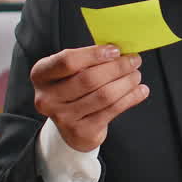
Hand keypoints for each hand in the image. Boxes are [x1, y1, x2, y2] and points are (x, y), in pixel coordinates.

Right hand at [30, 45, 149, 151]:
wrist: (70, 126)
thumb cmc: (73, 89)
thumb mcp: (71, 72)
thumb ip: (88, 60)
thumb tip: (121, 51)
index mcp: (41, 75)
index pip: (67, 61)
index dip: (94, 54)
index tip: (115, 50)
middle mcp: (47, 98)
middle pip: (88, 79)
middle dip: (116, 68)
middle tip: (134, 61)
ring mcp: (62, 117)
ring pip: (103, 95)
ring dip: (126, 83)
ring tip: (136, 75)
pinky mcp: (80, 131)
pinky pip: (111, 110)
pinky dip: (130, 98)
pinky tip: (140, 91)